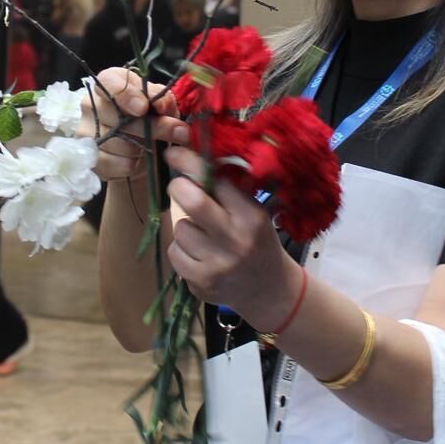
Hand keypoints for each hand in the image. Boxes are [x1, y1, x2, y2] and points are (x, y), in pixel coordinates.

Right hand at [81, 67, 189, 182]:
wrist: (140, 150)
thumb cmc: (151, 119)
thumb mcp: (162, 104)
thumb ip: (164, 100)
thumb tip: (161, 105)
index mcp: (109, 82)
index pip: (109, 82)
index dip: (126, 95)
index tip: (144, 108)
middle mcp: (91, 104)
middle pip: (118, 117)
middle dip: (152, 128)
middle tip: (178, 133)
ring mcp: (86, 131)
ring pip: (119, 143)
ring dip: (144, 149)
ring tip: (153, 147)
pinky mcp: (89, 157)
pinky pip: (114, 163)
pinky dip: (133, 165)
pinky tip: (139, 160)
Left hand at [163, 145, 299, 323]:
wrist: (270, 290)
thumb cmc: (258, 242)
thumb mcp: (254, 213)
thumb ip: (229, 191)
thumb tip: (195, 158)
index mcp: (251, 216)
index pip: (217, 180)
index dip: (190, 163)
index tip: (174, 153)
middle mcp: (236, 240)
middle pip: (193, 201)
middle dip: (178, 187)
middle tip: (178, 186)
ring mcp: (218, 264)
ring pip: (180, 228)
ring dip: (184, 226)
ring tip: (202, 235)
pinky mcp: (202, 283)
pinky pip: (174, 253)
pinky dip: (181, 250)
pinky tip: (198, 255)